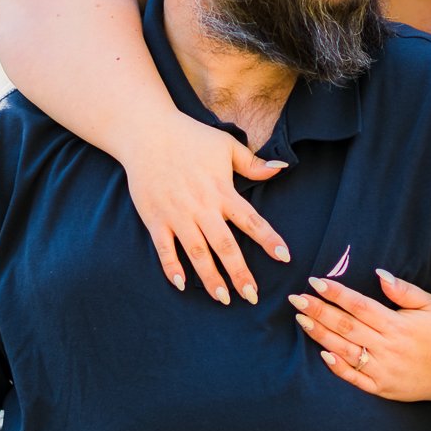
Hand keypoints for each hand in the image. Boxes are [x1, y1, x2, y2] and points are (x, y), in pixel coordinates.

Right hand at [125, 112, 290, 302]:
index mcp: (222, 191)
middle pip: (225, 245)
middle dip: (239, 273)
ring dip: (210, 277)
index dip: (268, 239)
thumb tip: (281, 168)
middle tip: (252, 296)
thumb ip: (253, 163)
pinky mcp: (155, 219)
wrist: (146, 132)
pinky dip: (171, 267)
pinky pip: (164, 248)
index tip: (284, 257)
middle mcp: (201, 207)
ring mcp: (177, 215)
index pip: (251, 220)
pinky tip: (181, 285)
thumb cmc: (189, 137)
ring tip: (222, 298)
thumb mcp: (226, 146)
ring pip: (197, 252)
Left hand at [288, 270, 430, 406]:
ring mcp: (384, 370)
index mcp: (398, 324)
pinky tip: (321, 353)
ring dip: (320, 335)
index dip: (336, 293)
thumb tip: (378, 274)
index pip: (360, 305)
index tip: (315, 281)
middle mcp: (388, 347)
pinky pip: (355, 379)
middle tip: (295, 299)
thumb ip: (404, 291)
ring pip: (345, 350)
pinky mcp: (383, 388)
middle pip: (346, 326)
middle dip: (318, 310)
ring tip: (301, 320)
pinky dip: (338, 367)